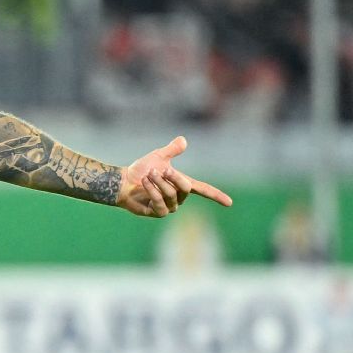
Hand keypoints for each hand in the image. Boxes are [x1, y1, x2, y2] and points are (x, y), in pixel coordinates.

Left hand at [117, 136, 231, 217]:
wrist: (122, 182)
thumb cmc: (140, 171)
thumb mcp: (157, 158)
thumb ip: (171, 151)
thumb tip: (183, 140)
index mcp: (182, 185)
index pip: (203, 190)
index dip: (216, 196)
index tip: (230, 203)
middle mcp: (178, 198)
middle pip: (186, 188)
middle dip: (170, 177)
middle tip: (155, 170)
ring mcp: (168, 207)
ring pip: (172, 194)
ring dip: (157, 182)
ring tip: (146, 177)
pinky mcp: (157, 213)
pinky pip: (160, 203)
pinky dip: (151, 191)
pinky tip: (143, 184)